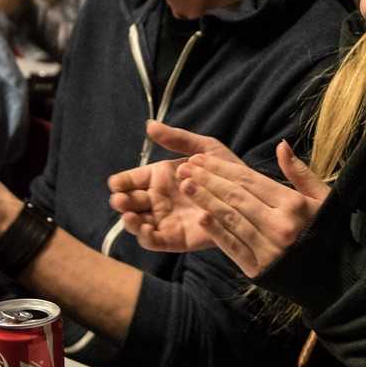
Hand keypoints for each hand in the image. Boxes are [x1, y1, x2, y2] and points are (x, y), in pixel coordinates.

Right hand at [107, 120, 246, 252]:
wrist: (249, 196)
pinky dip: (146, 237)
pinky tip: (146, 229)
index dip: (121, 182)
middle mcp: (159, 200)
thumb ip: (177, 139)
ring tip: (129, 216)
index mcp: (160, 178)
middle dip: (121, 202)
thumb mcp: (203, 148)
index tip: (116, 183)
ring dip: (130, 222)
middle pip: (131, 203)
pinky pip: (156, 241)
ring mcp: (166, 220)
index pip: (132, 180)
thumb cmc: (227, 170)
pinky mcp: (177, 238)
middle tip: (120, 200)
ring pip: (139, 224)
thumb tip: (149, 124)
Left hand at [178, 140, 330, 277]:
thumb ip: (300, 172)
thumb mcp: (323, 198)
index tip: (200, 158)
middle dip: (207, 180)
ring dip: (205, 201)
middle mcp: (280, 226)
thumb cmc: (328, 232)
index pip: (250, 180)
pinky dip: (216, 231)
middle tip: (185, 168)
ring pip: (230, 218)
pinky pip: (232, 246)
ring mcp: (268, 249)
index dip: (221, 168)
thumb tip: (281, 146)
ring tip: (185, 186)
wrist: (334, 278)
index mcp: (293, 205)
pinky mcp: (259, 269)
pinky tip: (200, 217)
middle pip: (236, 197)